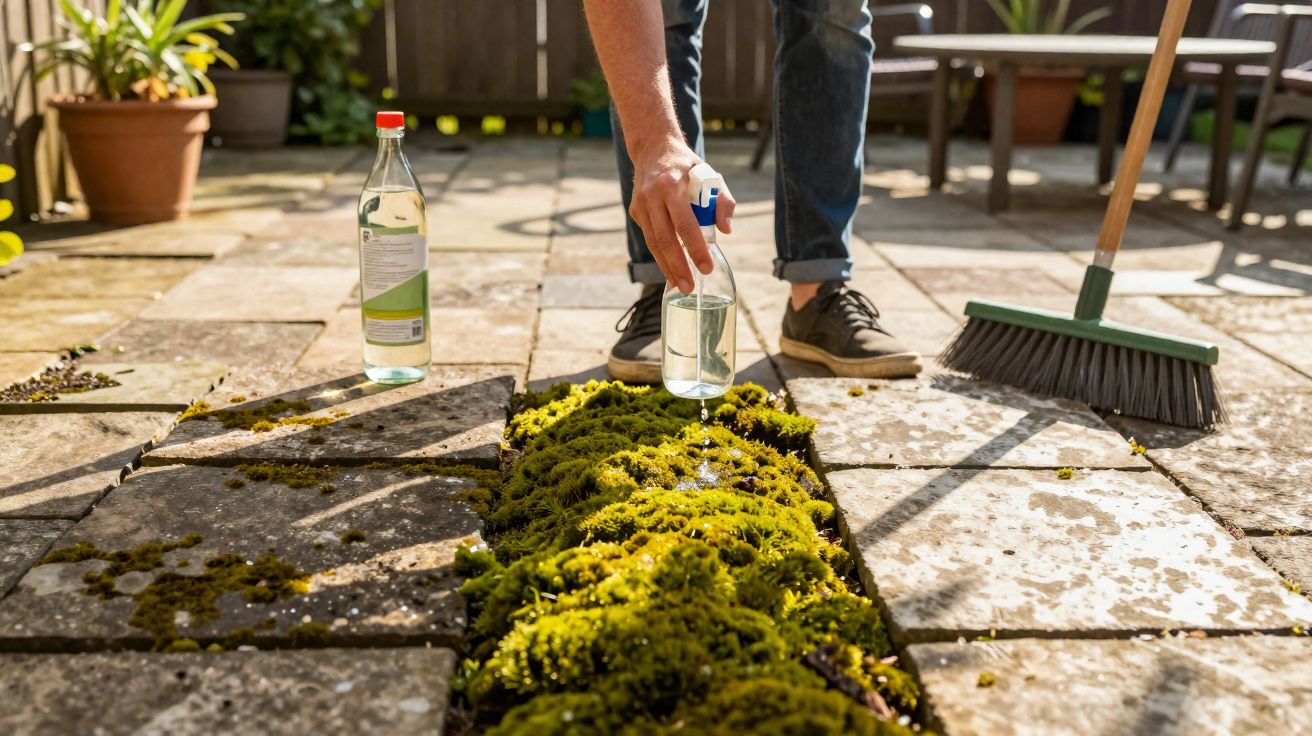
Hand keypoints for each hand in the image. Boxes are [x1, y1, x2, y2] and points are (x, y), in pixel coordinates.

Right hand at [628, 138, 735, 292]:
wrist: (654, 149)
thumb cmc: (687, 166)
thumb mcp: (711, 174)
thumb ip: (723, 201)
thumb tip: (726, 230)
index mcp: (673, 185)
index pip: (686, 224)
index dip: (696, 248)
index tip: (707, 268)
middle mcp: (653, 195)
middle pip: (665, 239)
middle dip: (678, 266)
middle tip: (690, 286)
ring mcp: (641, 204)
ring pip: (653, 243)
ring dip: (666, 267)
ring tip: (679, 285)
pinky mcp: (635, 211)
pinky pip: (649, 237)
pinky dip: (660, 255)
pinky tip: (671, 269)